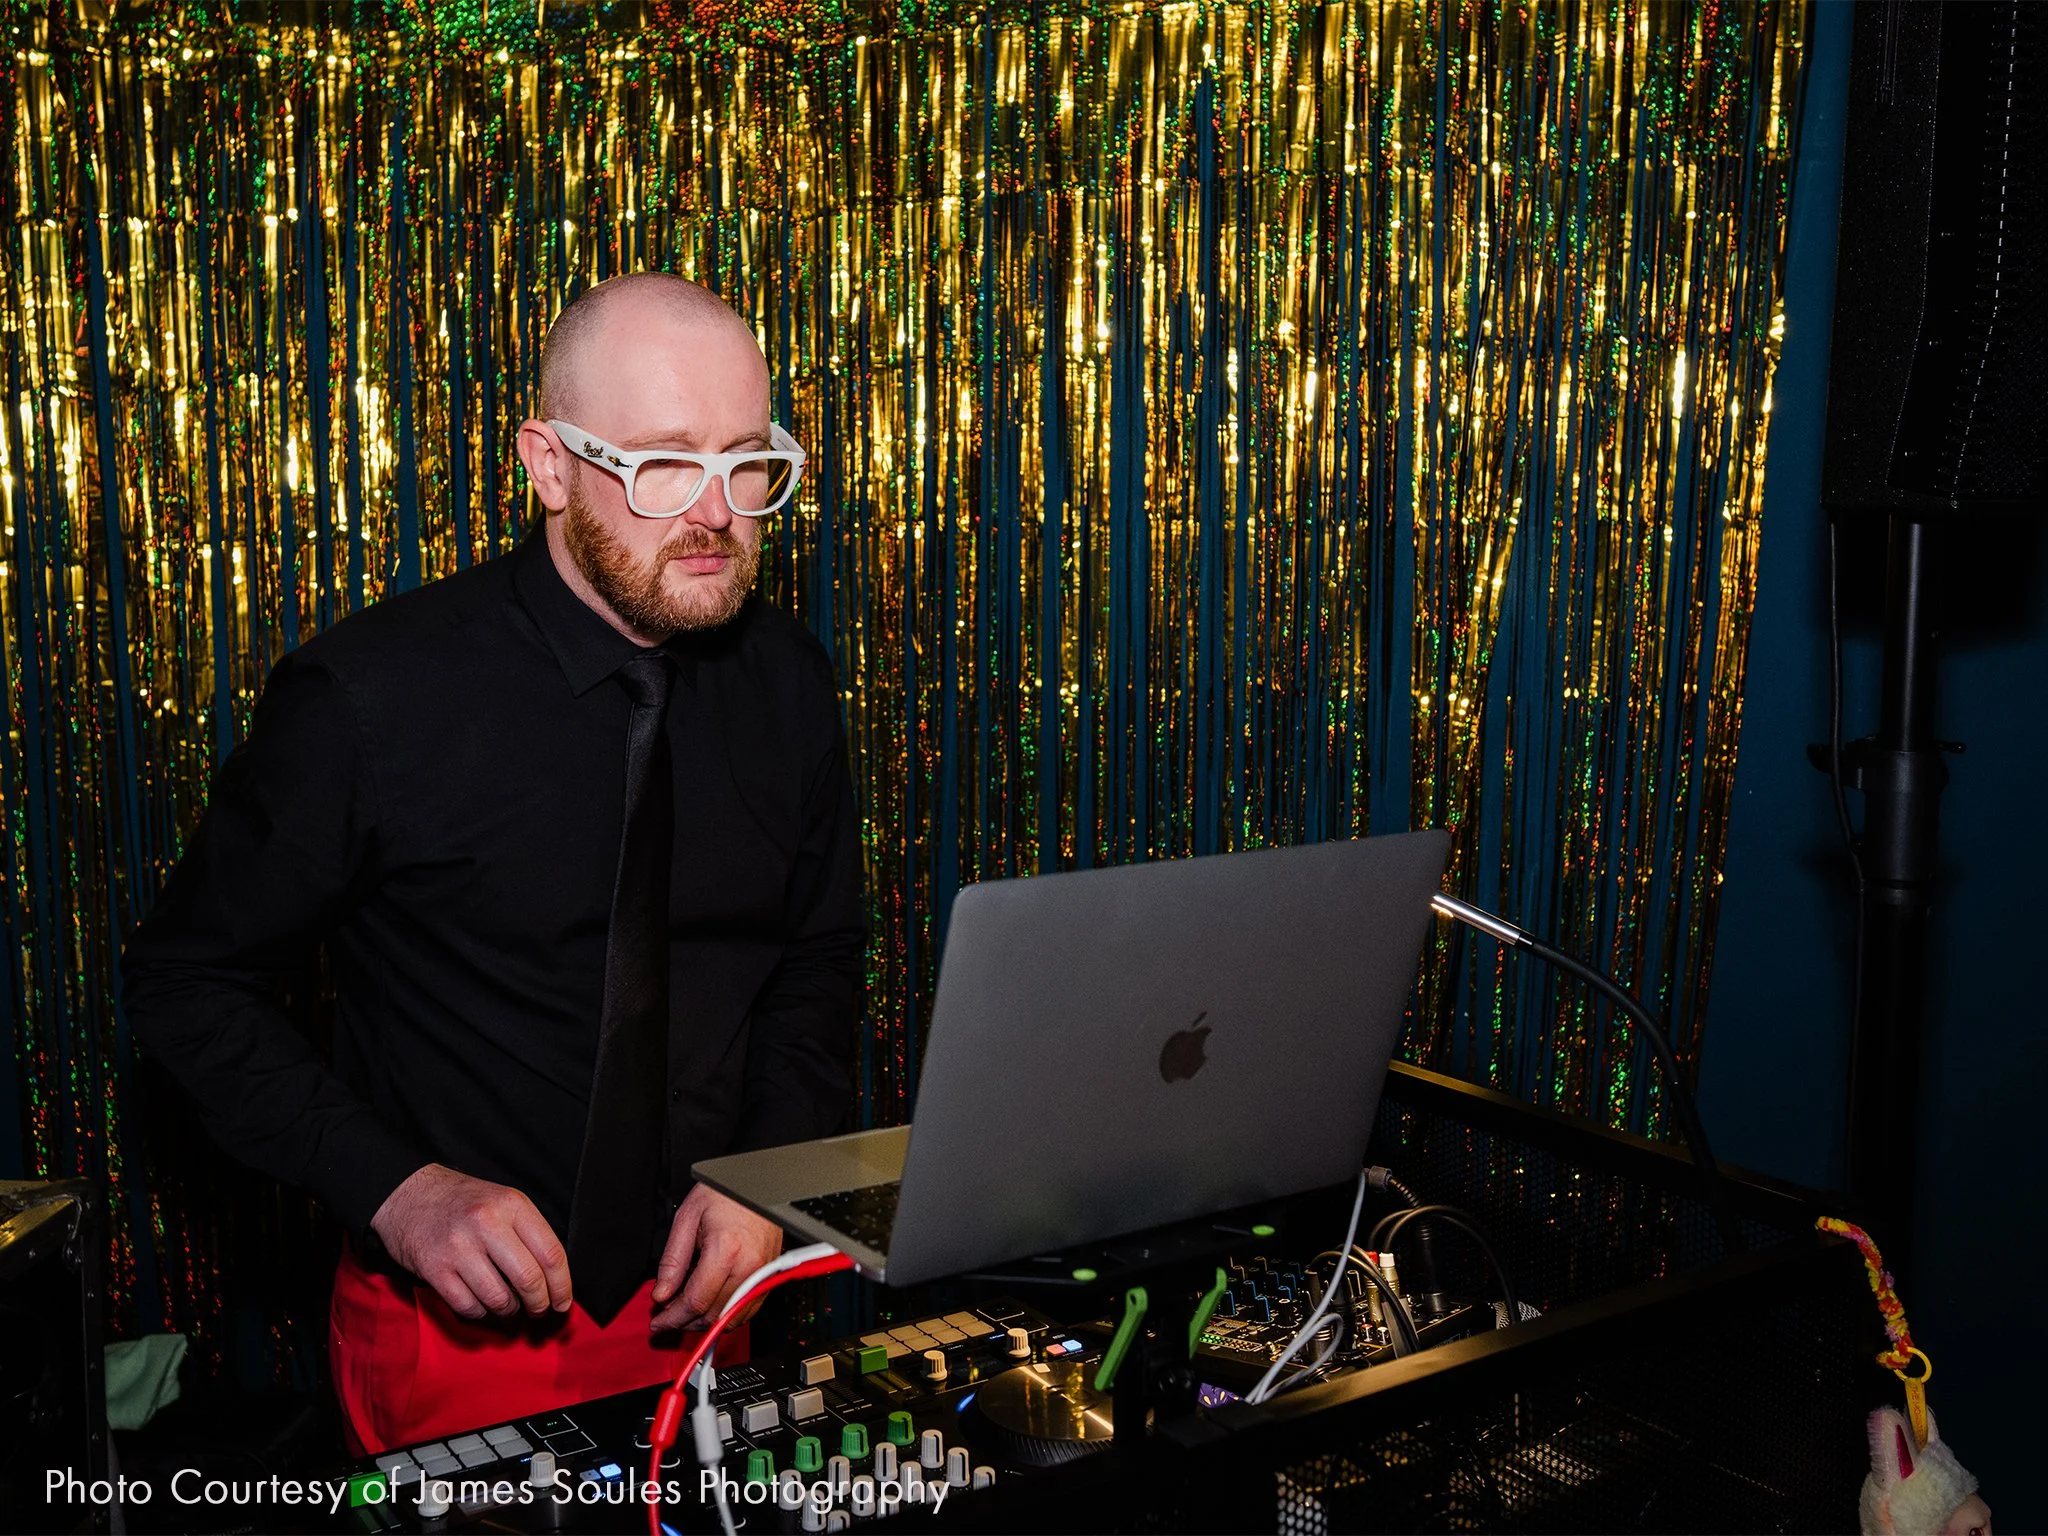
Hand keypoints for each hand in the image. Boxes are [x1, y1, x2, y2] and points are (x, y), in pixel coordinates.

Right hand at [370, 1163, 572, 1320]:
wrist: (410, 1195)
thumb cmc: (464, 1203)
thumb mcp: (504, 1202)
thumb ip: (529, 1234)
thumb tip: (555, 1279)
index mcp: (512, 1205)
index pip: (551, 1253)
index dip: (563, 1285)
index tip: (563, 1302)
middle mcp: (487, 1224)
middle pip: (529, 1279)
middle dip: (540, 1303)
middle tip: (539, 1309)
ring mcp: (458, 1248)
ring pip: (499, 1299)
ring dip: (510, 1310)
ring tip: (509, 1305)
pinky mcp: (435, 1269)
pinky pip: (469, 1307)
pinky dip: (481, 1313)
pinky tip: (483, 1303)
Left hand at [650, 1184, 782, 1332]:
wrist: (758, 1184)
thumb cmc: (726, 1193)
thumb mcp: (688, 1218)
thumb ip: (673, 1260)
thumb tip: (662, 1293)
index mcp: (725, 1250)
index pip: (695, 1301)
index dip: (672, 1318)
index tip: (659, 1322)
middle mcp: (748, 1266)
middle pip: (713, 1315)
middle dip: (686, 1322)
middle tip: (668, 1316)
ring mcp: (761, 1273)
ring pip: (731, 1318)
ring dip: (706, 1321)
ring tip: (687, 1311)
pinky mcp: (769, 1275)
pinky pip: (748, 1309)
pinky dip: (726, 1314)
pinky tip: (710, 1303)